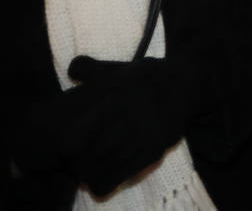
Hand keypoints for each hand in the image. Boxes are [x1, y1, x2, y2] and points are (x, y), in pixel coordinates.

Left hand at [12, 57, 194, 196]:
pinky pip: (121, 176)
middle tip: (75, 163)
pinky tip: (100, 180)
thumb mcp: (118, 68)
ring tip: (86, 171)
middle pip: (87, 157)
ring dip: (90, 174)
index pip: (74, 138)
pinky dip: (105, 182)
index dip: (67, 146)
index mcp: (113, 100)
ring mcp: (142, 137)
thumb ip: (91, 68)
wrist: (185, 85)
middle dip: (78, 163)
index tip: (66, 147)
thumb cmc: (145, 78)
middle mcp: (128, 119)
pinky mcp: (154, 151)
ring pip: (103, 169)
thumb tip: (71, 70)